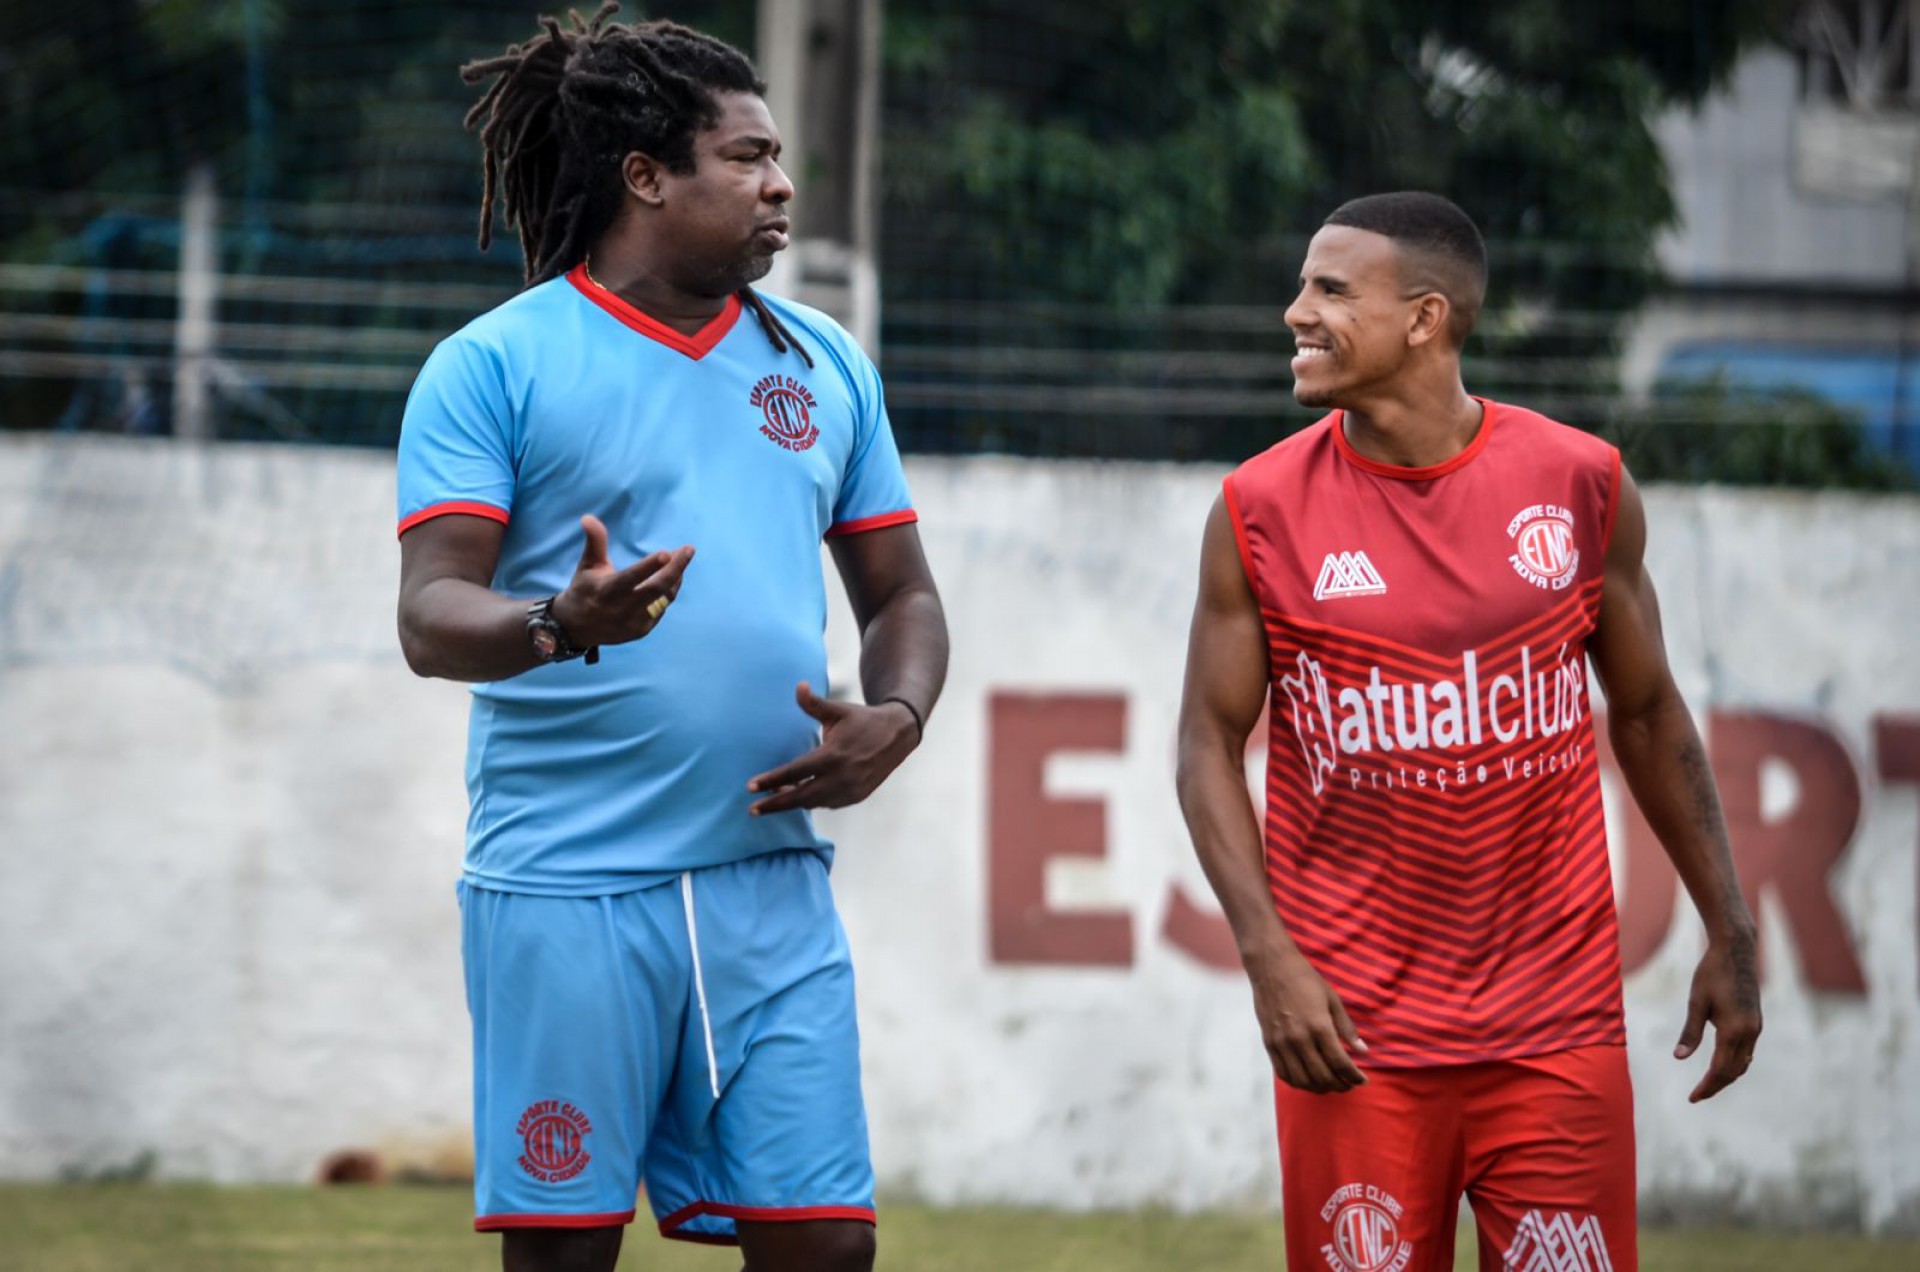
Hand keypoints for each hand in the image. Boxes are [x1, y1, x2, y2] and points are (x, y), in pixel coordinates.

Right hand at [550, 515, 693, 648]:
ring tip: (680, 558)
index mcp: (607, 591)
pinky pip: (662, 607)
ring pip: (664, 598)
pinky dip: (668, 590)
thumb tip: (588, 517)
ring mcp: (634, 622)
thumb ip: (594, 542)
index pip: (631, 578)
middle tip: (688, 549)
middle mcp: (622, 608)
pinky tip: (670, 577)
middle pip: (656, 589)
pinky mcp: (642, 630)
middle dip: (676, 568)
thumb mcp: (587, 565)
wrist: (577, 628)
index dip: (649, 566)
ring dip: (675, 577)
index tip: (666, 553)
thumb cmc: (584, 589)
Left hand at [746, 682, 918, 815]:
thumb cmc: (862, 720)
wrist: (898, 735)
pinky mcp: (857, 796)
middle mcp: (842, 777)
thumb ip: (814, 704)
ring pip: (814, 803)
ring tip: (774, 799)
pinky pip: (829, 804)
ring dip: (794, 803)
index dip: (770, 781)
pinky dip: (813, 802)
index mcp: (833, 755)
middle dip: (775, 804)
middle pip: (800, 797)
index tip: (750, 787)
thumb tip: (798, 686)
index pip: (794, 772)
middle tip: (752, 810)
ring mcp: (851, 790)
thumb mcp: (838, 710)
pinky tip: (800, 796)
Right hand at [1247, 945, 1367, 1092]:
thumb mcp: (1332, 1000)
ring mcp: (1282, 1043)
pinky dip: (1299, 1082)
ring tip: (1331, 1084)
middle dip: (1341, 1085)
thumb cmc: (1305, 980)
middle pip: (1323, 1076)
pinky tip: (1309, 1080)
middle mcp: (1299, 1038)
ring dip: (1320, 1088)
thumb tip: (1363, 1051)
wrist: (1271, 967)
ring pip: (1303, 1080)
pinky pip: (1284, 1073)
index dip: (1354, 1076)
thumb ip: (1347, 1028)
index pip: (1340, 1063)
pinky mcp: (1269, 1044)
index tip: (1363, 1080)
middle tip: (1349, 1084)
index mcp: (1319, 1026)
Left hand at [1675, 928, 1761, 1101]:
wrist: (1736, 951)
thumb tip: (1679, 1058)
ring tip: (1708, 1084)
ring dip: (1727, 1076)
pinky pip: (1747, 1051)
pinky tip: (1722, 1064)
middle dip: (1715, 1085)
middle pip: (1734, 1071)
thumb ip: (1690, 1032)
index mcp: (1734, 1029)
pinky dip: (1735, 1063)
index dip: (1707, 1086)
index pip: (1720, 1069)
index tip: (1693, 1098)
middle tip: (1697, 1096)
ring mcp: (1756, 1027)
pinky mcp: (1756, 1021)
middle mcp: (1749, 1032)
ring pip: (1743, 1063)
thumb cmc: (1711, 973)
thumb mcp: (1696, 1002)